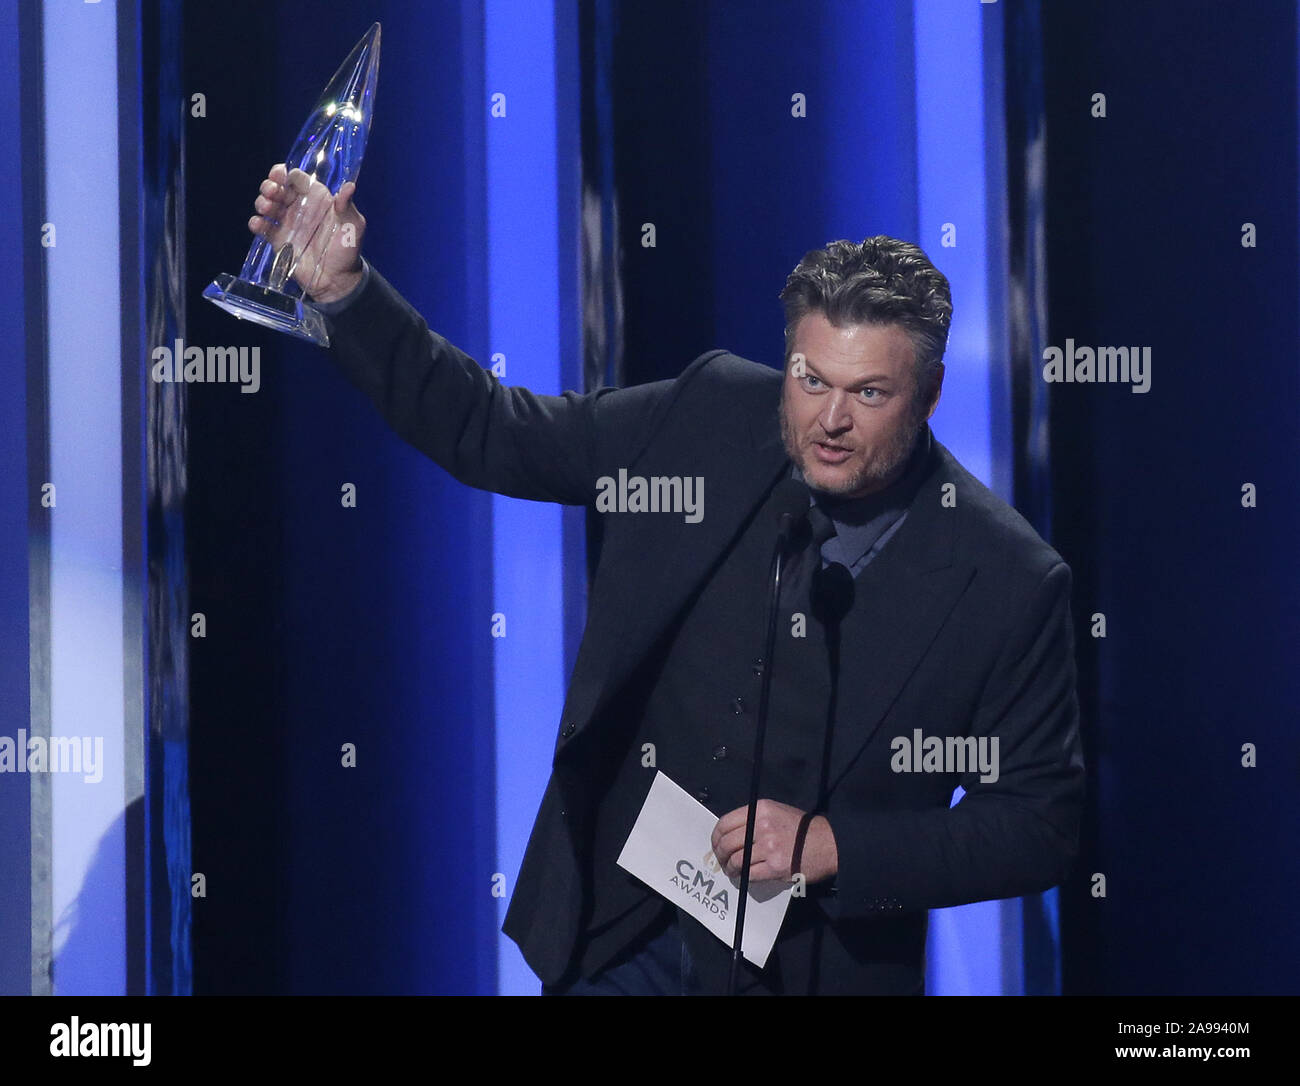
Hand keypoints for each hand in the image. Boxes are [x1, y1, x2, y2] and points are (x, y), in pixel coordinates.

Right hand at [248, 163, 366, 302]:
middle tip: (272, 191)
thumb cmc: (347, 250)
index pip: (297, 179)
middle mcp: (300, 207)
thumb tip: (350, 185)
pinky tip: (258, 224)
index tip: (281, 175)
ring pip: (267, 204)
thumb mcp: (353, 226)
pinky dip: (256, 223)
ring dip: (262, 202)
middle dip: (270, 185)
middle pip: (278, 188)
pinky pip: (262, 227)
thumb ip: (347, 206)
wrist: (337, 280)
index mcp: (317, 198)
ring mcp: (287, 223)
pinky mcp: (278, 240)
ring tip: (266, 208)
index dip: (287, 174)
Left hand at [711, 799, 837, 883]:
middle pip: (727, 843)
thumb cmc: (803, 828)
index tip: (716, 844)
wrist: (828, 843)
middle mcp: (762, 825)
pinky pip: (750, 874)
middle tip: (722, 861)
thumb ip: (754, 819)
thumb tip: (731, 835)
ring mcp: (769, 846)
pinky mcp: (775, 866)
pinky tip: (744, 877)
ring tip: (732, 871)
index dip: (716, 837)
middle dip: (720, 855)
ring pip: (736, 860)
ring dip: (730, 869)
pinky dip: (743, 877)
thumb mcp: (777, 812)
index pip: (725, 823)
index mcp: (760, 810)